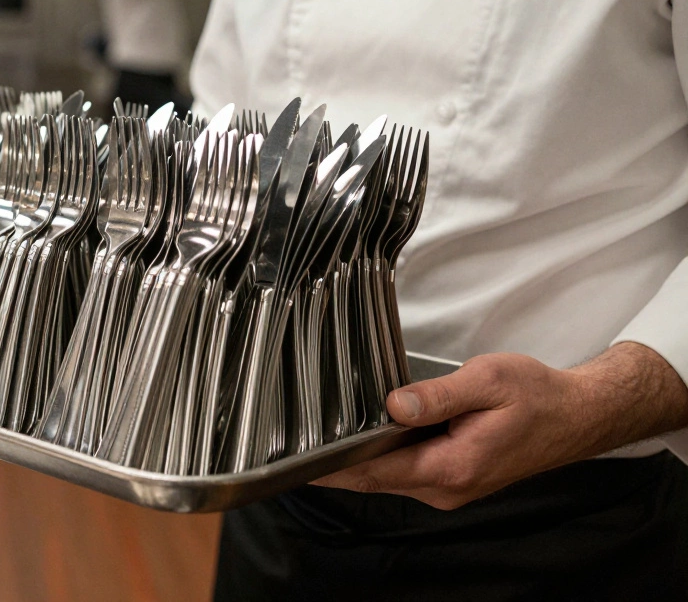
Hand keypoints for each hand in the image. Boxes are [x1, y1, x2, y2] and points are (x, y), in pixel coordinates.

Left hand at [313, 344, 687, 509]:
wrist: (577, 416)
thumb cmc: (537, 396)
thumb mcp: (488, 381)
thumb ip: (437, 395)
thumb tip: (393, 404)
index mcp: (450, 467)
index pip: (372, 472)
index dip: (329, 467)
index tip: (293, 458)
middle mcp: (445, 487)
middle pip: (371, 478)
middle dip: (332, 462)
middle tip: (291, 438)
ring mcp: (447, 487)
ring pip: (385, 475)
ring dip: (354, 458)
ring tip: (316, 432)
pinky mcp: (451, 477)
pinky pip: (402, 470)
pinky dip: (379, 455)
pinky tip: (362, 433)